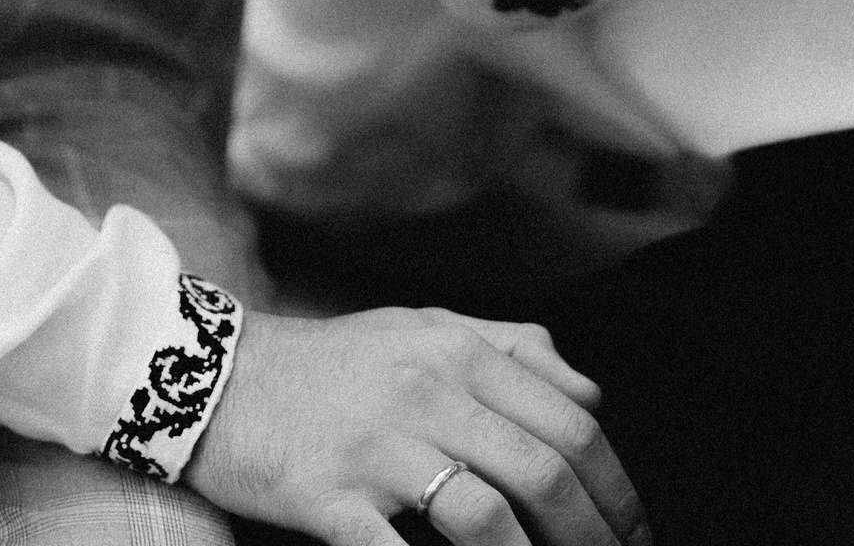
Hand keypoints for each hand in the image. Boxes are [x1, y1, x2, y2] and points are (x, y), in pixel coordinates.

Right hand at [182, 303, 650, 545]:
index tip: (633, 529)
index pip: (569, 420)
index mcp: (458, 350)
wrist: (220, 380)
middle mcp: (428, 390)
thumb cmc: (333, 364)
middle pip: (542, 469)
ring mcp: (379, 447)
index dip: (614, 484)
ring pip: (488, 514)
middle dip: (594, 533)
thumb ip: (510, 348)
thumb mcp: (424, 329)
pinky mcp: (332, 500)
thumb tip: (588, 392)